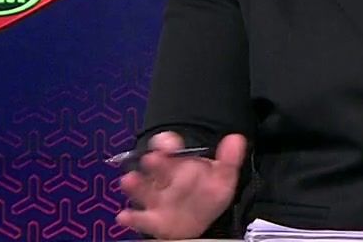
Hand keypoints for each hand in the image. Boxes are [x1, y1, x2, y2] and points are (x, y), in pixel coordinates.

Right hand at [116, 132, 246, 239]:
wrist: (196, 224)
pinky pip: (139, 219)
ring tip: (130, 181)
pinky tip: (126, 216)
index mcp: (177, 164)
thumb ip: (229, 159)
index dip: (167, 143)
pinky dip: (132, 217)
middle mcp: (162, 179)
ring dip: (135, 185)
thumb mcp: (222, 178)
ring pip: (142, 190)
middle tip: (153, 158)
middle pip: (154, 167)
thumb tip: (236, 139)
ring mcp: (155, 200)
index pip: (167, 146)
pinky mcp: (151, 221)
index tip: (170, 144)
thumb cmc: (205, 197)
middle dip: (154, 162)